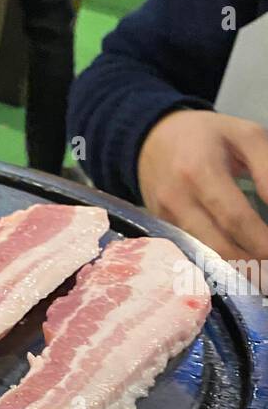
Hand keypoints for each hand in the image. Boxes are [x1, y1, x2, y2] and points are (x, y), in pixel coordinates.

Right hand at [138, 110, 267, 260]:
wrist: (152, 138)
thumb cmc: (207, 135)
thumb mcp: (246, 136)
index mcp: (201, 171)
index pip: (235, 217)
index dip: (260, 241)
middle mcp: (178, 199)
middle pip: (217, 245)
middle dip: (250, 263)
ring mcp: (164, 217)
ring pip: (202, 254)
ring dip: (234, 268)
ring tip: (257, 273)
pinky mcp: (159, 228)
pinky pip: (189, 251)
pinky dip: (213, 263)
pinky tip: (233, 267)